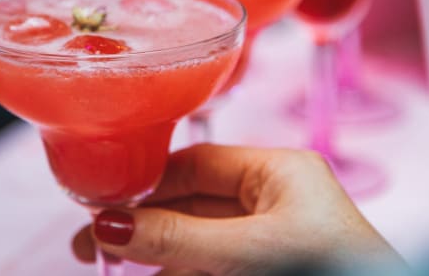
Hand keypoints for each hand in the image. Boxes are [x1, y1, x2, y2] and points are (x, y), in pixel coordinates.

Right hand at [72, 144, 399, 274]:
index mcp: (282, 171)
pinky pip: (218, 259)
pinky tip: (158, 275)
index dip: (151, 180)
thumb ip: (178, 239)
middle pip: (195, 202)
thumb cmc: (334, 268)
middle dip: (147, 223)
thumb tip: (112, 227)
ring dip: (163, 253)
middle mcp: (279, 197)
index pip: (201, 163)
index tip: (106, 201)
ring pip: (202, 236)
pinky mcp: (275, 261)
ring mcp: (277, 233)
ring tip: (116, 265)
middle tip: (94, 242)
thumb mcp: (247, 252)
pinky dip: (187, 268)